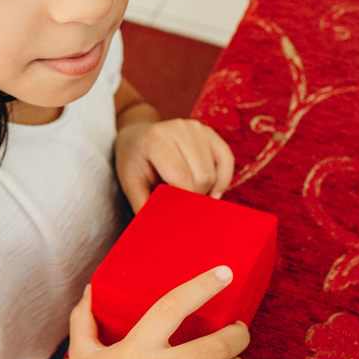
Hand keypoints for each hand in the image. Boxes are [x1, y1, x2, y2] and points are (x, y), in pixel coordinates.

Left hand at [114, 118, 234, 210]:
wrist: (137, 137)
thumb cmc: (134, 162)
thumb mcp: (131, 184)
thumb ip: (145, 205)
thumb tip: (160, 231)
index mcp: (155, 139)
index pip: (181, 177)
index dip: (184, 202)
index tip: (179, 217)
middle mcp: (178, 128)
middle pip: (202, 176)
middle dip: (193, 197)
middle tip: (180, 204)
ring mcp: (196, 128)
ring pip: (213, 172)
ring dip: (205, 189)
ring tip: (188, 193)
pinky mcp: (210, 132)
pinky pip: (227, 160)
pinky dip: (222, 180)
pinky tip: (212, 192)